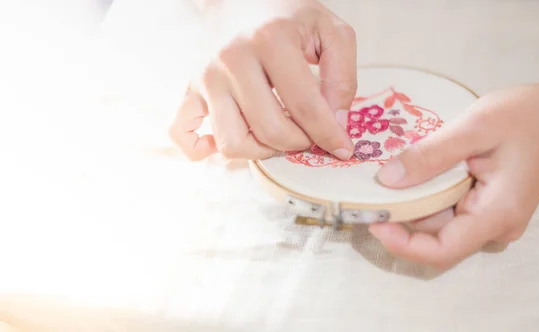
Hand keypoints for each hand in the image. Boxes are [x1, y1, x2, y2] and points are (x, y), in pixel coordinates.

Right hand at [170, 0, 355, 160]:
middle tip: (308, 132)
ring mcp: (206, 76)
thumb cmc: (287, 16)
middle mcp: (232, 59)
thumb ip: (342, 76)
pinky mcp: (190, 89)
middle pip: (270, 130)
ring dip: (262, 150)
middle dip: (299, 142)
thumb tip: (335, 123)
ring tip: (278, 134)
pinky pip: (183, 133)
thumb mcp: (330, 31)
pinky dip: (202, 150)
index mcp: (271, 40)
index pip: (306, 107)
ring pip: (232, 142)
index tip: (342, 147)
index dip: (329, 134)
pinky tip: (228, 142)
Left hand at [368, 75, 538, 269]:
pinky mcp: (487, 205)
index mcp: (497, 213)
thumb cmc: (528, 115)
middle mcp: (495, 225)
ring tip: (387, 174)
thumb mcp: (475, 127)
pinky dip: (428, 192)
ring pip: (440, 220)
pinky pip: (450, 207)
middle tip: (368, 188)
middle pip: (435, 235)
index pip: (441, 251)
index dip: (401, 243)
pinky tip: (413, 170)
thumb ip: (431, 155)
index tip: (372, 220)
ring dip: (413, 201)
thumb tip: (387, 181)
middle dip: (401, 215)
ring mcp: (492, 217)